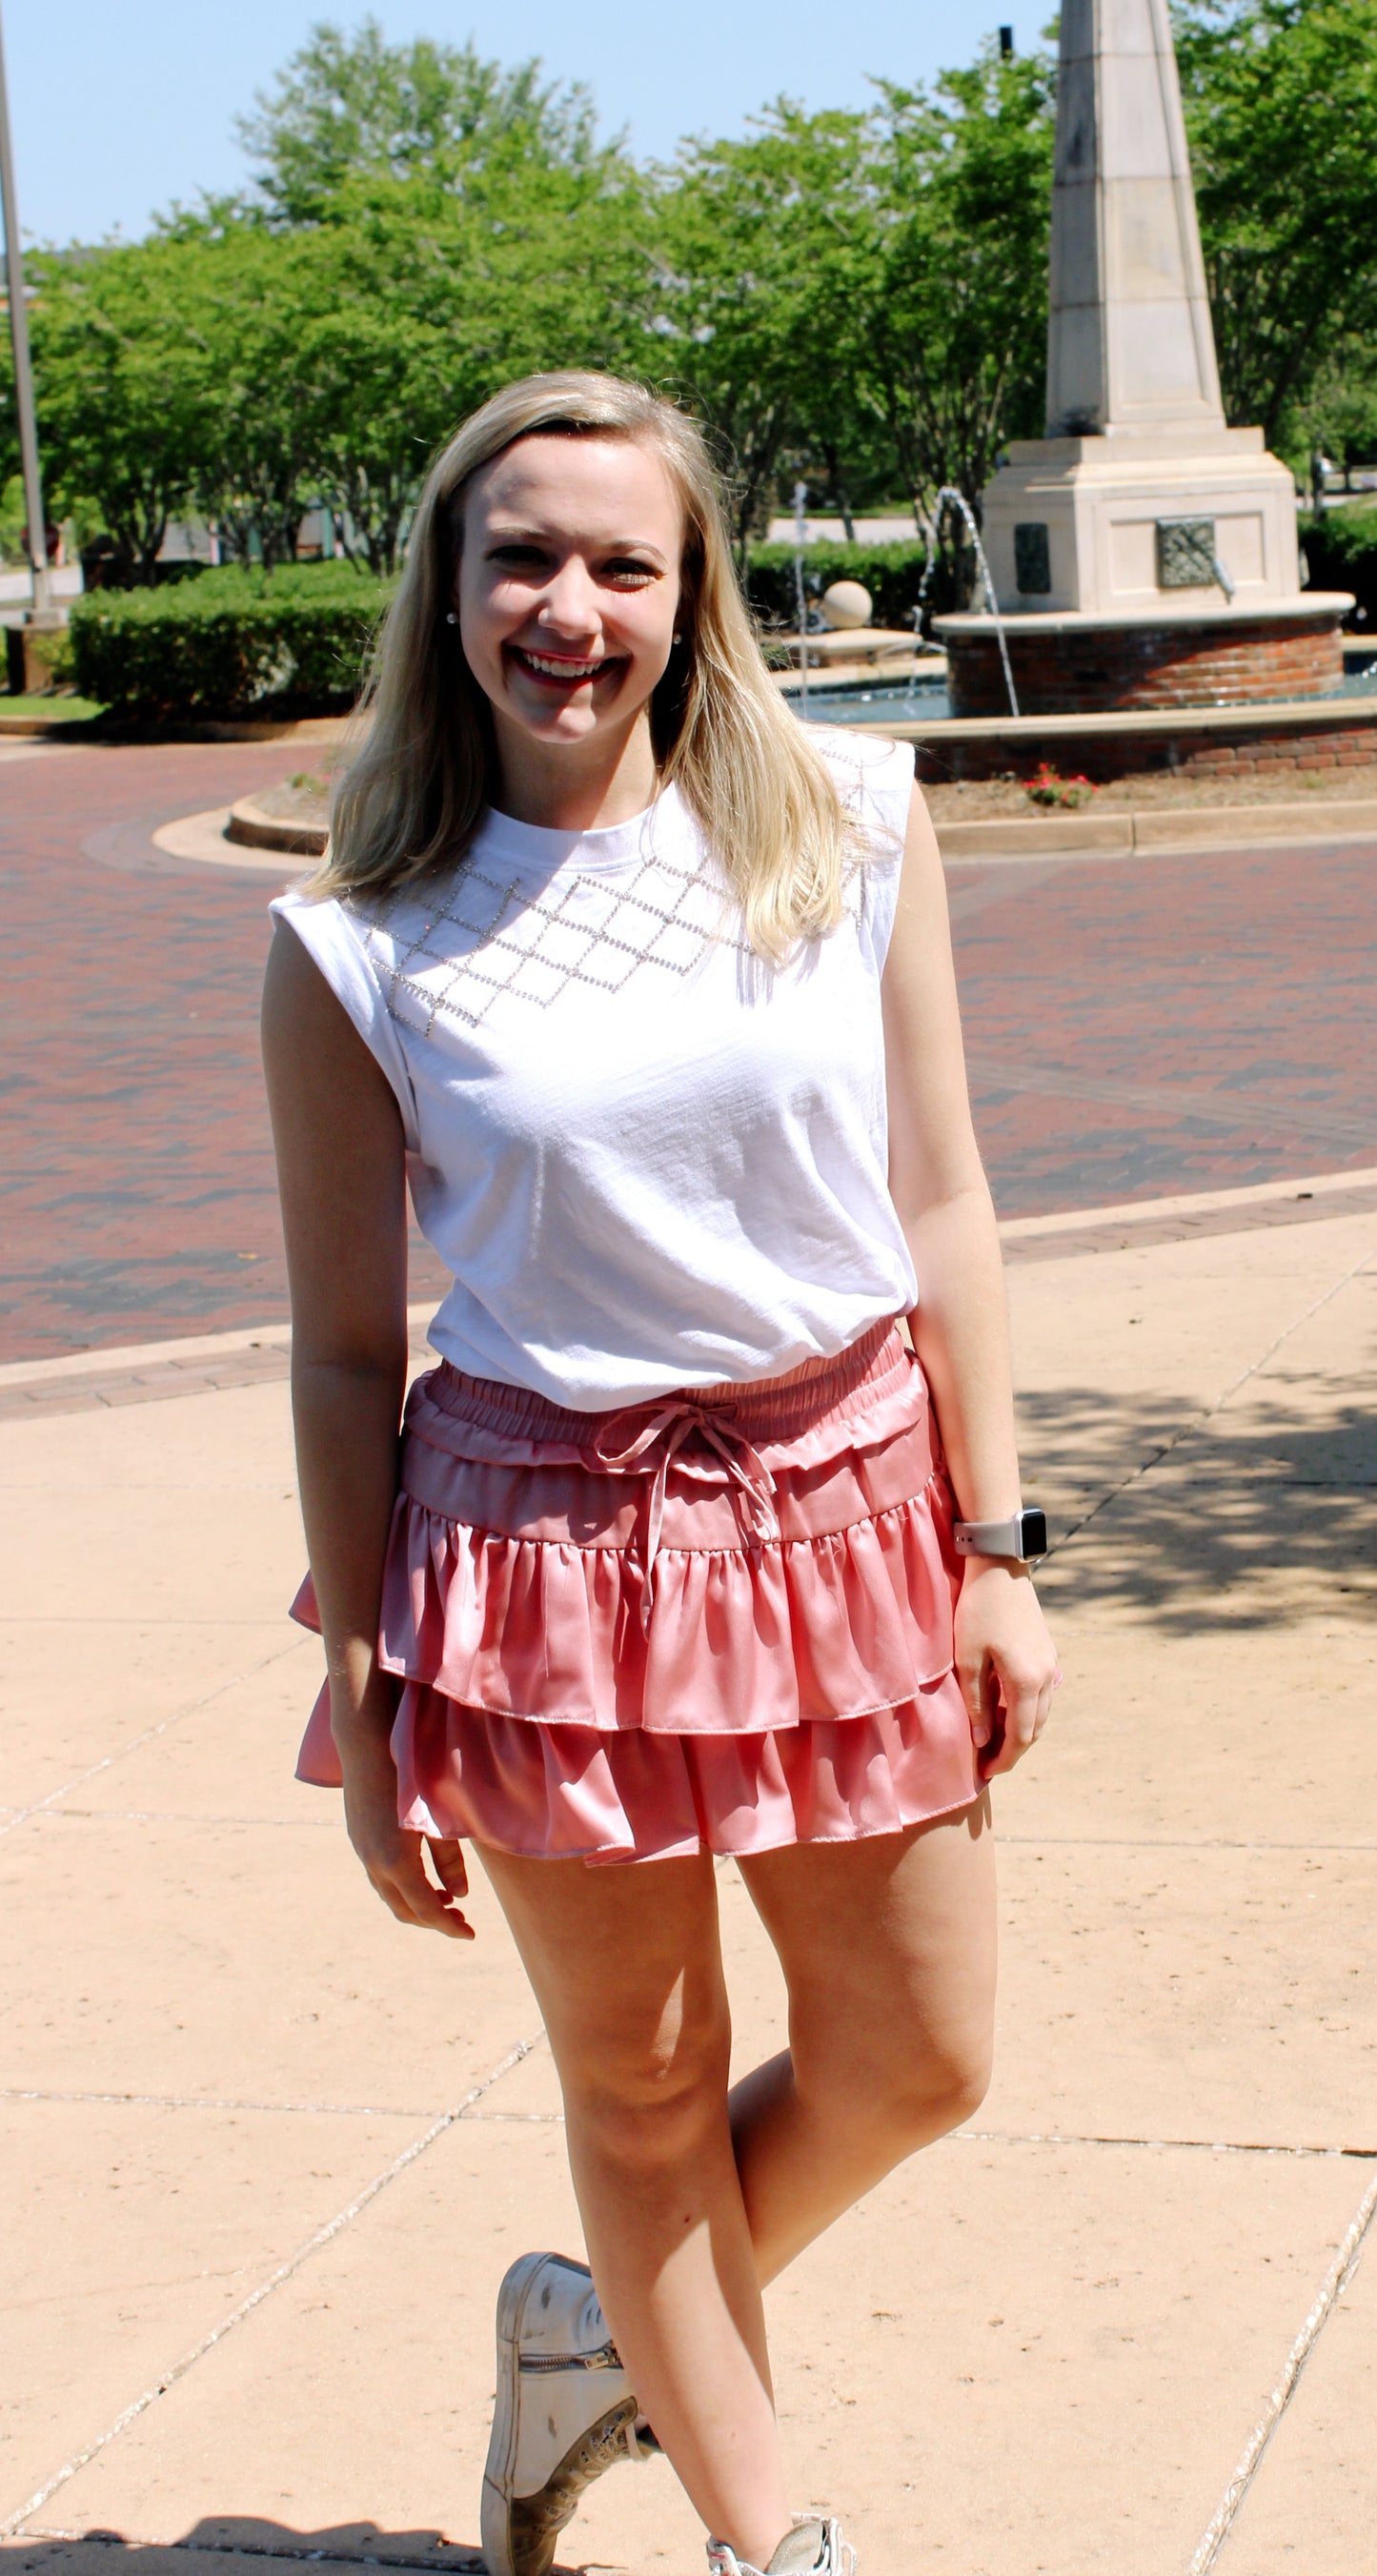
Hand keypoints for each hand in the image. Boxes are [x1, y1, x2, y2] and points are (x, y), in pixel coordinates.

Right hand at [333, 1691, 474, 1938]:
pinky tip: (423, 1877)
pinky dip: (403, 1888)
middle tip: (462, 1922)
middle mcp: (375, 1863)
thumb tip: (460, 1896)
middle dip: (434, 1921)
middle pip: (405, 1910)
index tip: (471, 1935)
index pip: (427, 1910)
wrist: (367, 1744)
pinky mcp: (359, 1839)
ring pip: (390, 1895)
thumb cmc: (412, 1774)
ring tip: (446, 1901)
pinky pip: (381, 1877)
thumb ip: (450, 1858)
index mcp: (397, 1862)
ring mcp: (363, 1852)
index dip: (449, 1927)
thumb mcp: (438, 1818)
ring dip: (417, 1905)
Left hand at [953, 1560, 1060, 1780]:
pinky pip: (1042, 1695)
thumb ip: (977, 1702)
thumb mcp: (968, 1659)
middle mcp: (1046, 1678)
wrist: (1001, 1569)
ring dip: (1021, 1731)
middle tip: (988, 1761)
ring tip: (993, 1739)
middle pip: (1034, 1730)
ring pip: (1041, 1713)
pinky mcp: (1047, 1653)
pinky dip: (1026, 1711)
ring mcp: (1050, 1664)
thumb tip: (981, 1740)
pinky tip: (1004, 1710)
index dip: (1004, 1759)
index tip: (985, 1773)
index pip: (1020, 1737)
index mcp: (1026, 1682)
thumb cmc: (978, 1611)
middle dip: (1013, 1750)